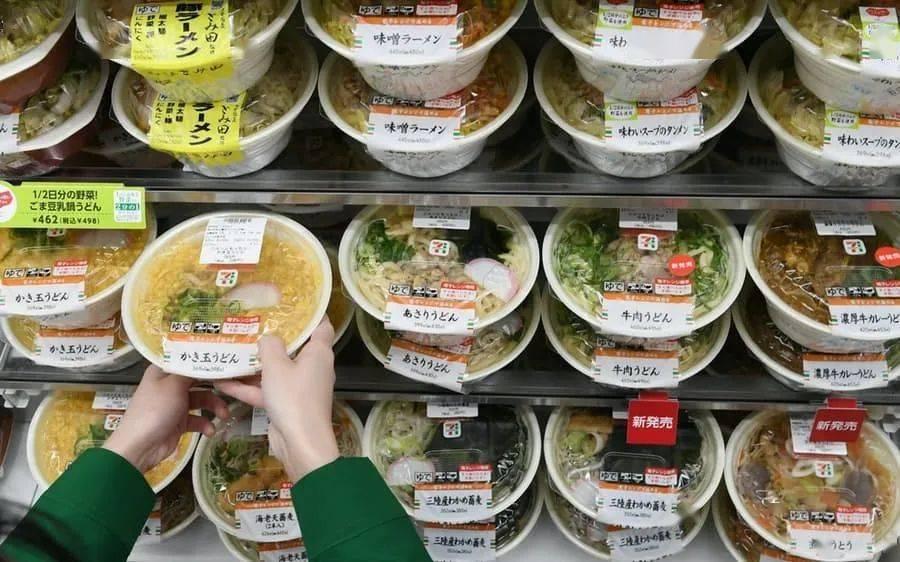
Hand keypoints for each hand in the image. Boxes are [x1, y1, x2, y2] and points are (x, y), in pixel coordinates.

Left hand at [103, 366, 228, 473]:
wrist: (141, 446)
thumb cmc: (155, 409)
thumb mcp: (174, 385)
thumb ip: (191, 372)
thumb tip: (205, 360)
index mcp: (164, 372)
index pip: (188, 360)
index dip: (206, 361)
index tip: (227, 361)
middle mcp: (170, 385)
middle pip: (199, 380)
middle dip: (216, 387)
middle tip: (233, 389)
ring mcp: (175, 404)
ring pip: (202, 400)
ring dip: (214, 407)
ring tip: (224, 416)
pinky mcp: (180, 422)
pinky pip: (198, 419)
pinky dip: (205, 424)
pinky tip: (209, 431)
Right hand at [215, 319, 338, 481]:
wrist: (300, 443)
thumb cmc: (294, 398)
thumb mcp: (277, 366)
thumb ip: (270, 346)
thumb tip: (268, 337)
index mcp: (318, 353)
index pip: (321, 326)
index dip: (310, 313)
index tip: (292, 303)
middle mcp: (312, 367)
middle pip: (294, 347)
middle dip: (273, 337)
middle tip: (251, 323)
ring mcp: (299, 387)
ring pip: (276, 370)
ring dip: (253, 364)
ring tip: (230, 350)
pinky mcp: (287, 404)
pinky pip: (267, 390)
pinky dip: (248, 387)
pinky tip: (221, 382)